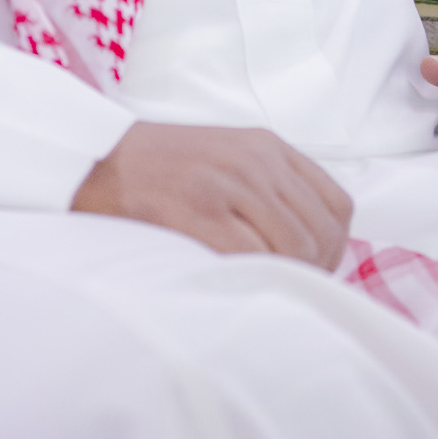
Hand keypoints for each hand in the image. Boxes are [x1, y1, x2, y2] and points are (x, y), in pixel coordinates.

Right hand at [71, 121, 353, 269]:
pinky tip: (236, 282)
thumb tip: (312, 248)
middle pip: (320, 232)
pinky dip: (253, 277)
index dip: (335, 247)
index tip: (314, 269)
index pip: (338, 205)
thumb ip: (270, 189)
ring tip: (263, 289)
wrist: (99, 159)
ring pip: (294, 246)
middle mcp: (256, 160)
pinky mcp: (199, 209)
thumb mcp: (229, 159)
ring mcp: (228, 182)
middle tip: (288, 291)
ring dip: (286, 278)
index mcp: (268, 147)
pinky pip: (251, 256)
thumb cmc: (165, 170)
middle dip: (315, 271)